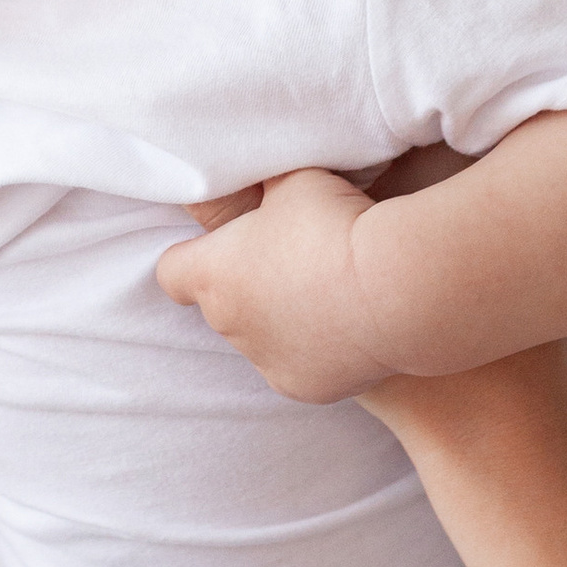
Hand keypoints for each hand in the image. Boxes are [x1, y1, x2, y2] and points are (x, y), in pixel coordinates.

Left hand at [154, 166, 397, 403]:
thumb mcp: (292, 180)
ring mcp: (265, 361)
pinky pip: (300, 368)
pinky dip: (317, 352)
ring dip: (282, 321)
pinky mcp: (303, 388)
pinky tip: (348, 327)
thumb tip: (257, 177)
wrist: (393, 286)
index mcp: (214, 274)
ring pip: (261, 341)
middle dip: (247, 288)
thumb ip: (264, 185)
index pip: (172, 272)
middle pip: (222, 307)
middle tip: (293, 262)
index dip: (193, 258)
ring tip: (328, 295)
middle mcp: (229, 325)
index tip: (220, 249)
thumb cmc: (334, 224)